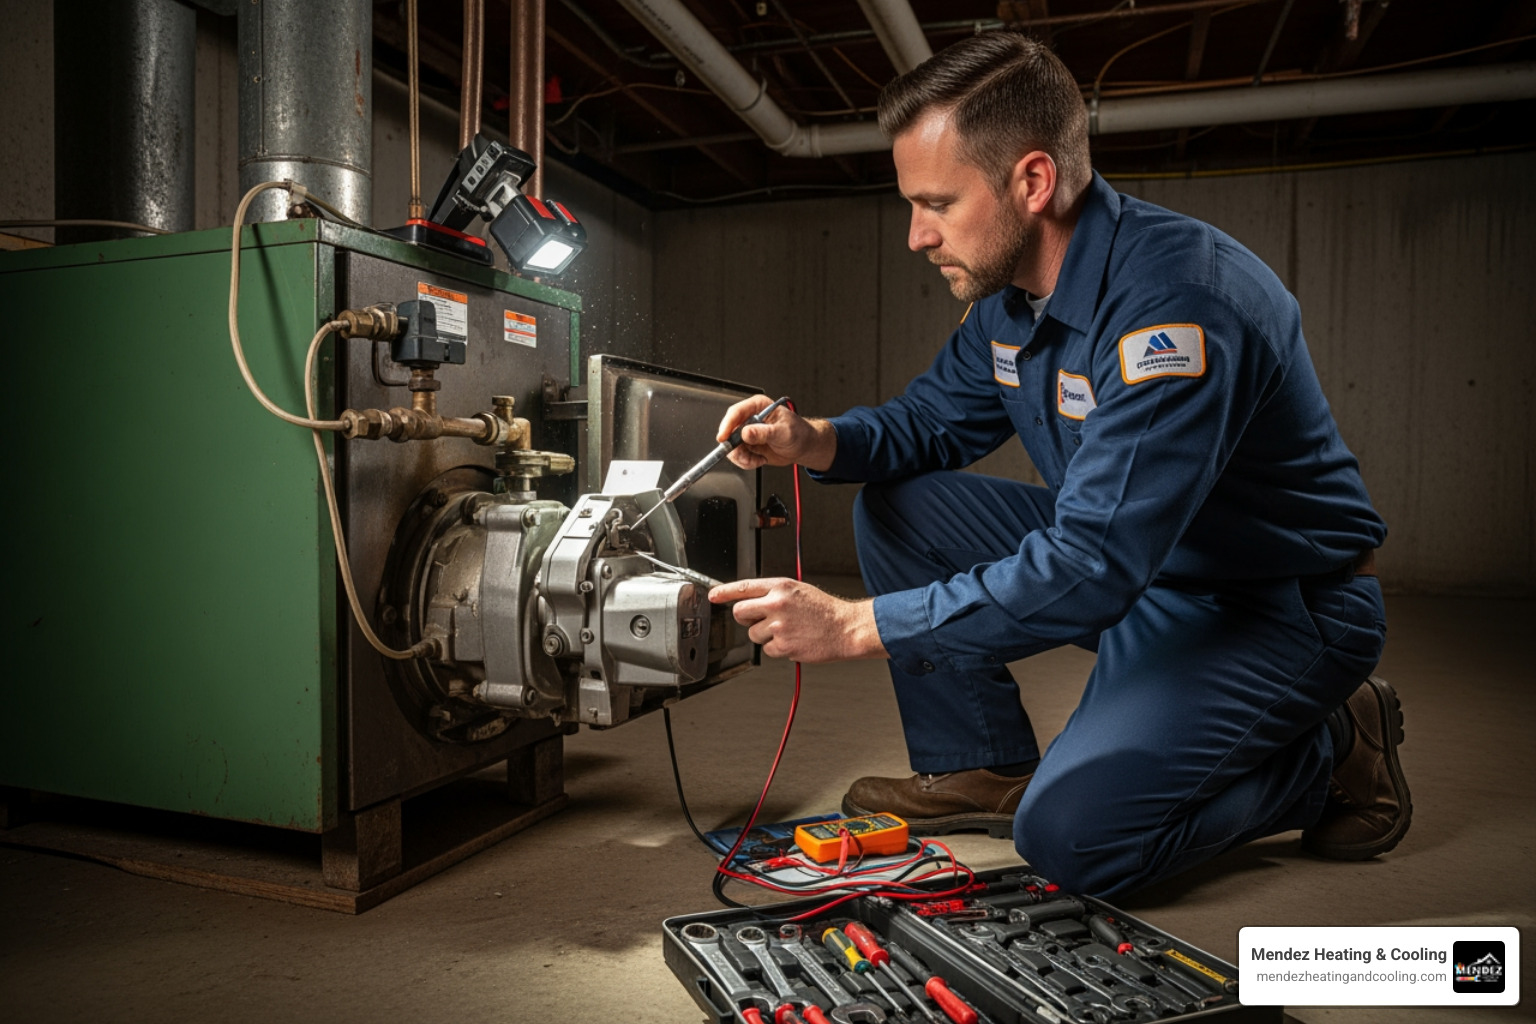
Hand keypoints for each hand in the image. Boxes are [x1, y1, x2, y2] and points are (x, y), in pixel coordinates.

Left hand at [708, 578, 886, 662]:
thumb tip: (751, 602)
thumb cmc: (824, 610)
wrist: (845, 628)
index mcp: (780, 587)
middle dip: (746, 619)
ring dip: (766, 636)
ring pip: (753, 635)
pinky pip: (768, 649)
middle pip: (740, 613)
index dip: (724, 592)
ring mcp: (779, 626)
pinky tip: (794, 641)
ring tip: (788, 630)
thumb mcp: (798, 591)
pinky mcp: (783, 645)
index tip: (713, 596)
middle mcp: (777, 604)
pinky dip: (778, 649)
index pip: (744, 587)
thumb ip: (774, 594)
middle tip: (760, 621)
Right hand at [716, 396, 836, 472]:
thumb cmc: (799, 433)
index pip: (736, 412)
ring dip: (742, 457)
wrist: (804, 447)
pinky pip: (738, 455)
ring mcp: (748, 433)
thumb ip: (764, 433)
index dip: (727, 425)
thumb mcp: (783, 433)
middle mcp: (750, 418)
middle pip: (729, 431)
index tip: (724, 438)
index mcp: (758, 407)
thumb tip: (747, 432)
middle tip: (744, 455)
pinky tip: (759, 460)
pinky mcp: (748, 445)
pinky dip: (746, 462)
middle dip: (734, 446)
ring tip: (757, 460)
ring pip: (732, 446)